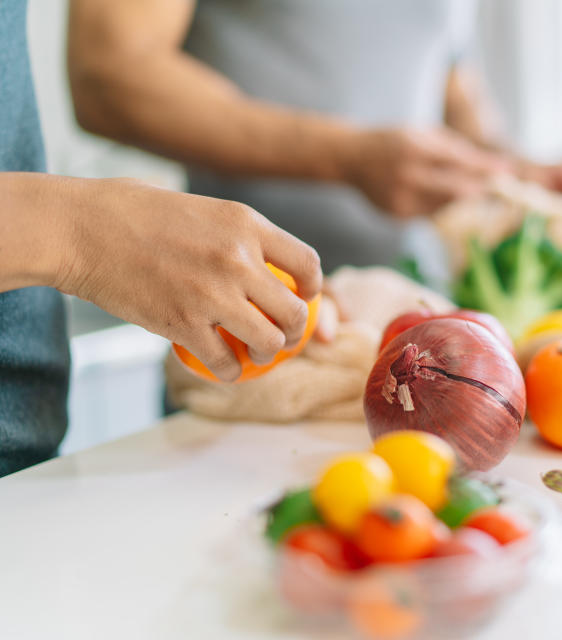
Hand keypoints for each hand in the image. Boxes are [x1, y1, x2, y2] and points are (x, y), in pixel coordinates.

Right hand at [55, 177, 323, 380]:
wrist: (79, 228)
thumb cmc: (131, 211)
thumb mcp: (202, 208)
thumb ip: (237, 236)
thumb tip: (265, 264)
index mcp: (246, 224)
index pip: (307, 263)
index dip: (312, 288)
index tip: (303, 297)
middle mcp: (238, 259)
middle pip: (295, 311)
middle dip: (294, 331)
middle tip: (283, 337)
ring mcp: (212, 294)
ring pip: (268, 342)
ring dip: (266, 354)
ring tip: (255, 353)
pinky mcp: (182, 324)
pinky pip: (225, 363)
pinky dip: (230, 372)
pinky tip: (224, 367)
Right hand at [343, 127, 509, 217]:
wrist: (351, 158)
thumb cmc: (395, 141)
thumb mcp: (423, 134)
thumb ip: (456, 149)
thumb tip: (494, 166)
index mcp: (415, 146)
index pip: (459, 161)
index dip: (485, 168)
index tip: (507, 172)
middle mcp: (407, 174)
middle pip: (455, 189)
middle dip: (480, 189)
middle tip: (500, 189)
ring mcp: (401, 198)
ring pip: (446, 205)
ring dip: (463, 200)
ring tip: (476, 192)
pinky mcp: (398, 215)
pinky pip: (430, 214)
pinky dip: (442, 206)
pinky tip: (440, 198)